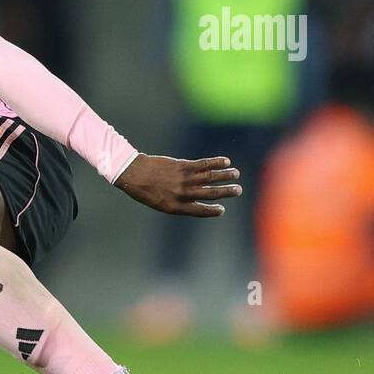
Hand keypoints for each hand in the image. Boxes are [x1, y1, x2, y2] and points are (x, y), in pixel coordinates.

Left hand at [114, 154, 241, 216]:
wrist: (134, 174)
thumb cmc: (145, 190)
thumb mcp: (160, 203)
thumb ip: (178, 203)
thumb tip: (197, 201)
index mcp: (177, 207)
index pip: (201, 211)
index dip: (213, 211)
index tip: (222, 209)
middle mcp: (183, 194)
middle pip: (211, 194)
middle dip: (227, 192)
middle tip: (239, 190)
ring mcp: (184, 179)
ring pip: (211, 177)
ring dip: (226, 175)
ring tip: (236, 174)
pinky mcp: (183, 166)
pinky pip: (204, 164)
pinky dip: (216, 162)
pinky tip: (226, 161)